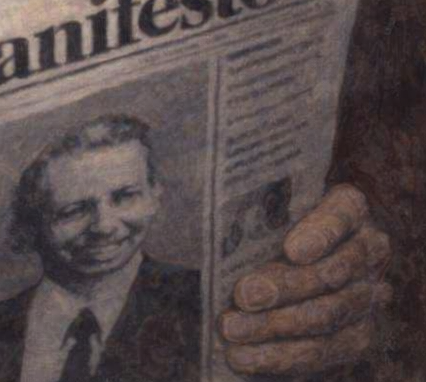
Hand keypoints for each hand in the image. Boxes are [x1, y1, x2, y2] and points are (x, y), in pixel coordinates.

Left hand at [220, 184, 390, 374]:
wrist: (275, 268)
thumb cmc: (257, 226)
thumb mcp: (252, 210)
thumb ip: (239, 211)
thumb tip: (196, 216)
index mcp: (347, 207)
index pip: (343, 213)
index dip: (321, 233)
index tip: (292, 251)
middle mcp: (367, 250)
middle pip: (333, 272)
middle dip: (286, 287)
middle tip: (243, 295)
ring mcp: (367, 295)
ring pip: (329, 316)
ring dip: (276, 326)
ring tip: (231, 329)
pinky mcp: (356, 335)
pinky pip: (324, 352)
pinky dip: (280, 357)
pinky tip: (242, 357)